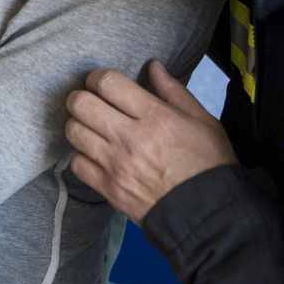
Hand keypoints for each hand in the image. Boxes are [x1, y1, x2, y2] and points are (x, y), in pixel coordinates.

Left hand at [66, 61, 236, 224]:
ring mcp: (117, 166)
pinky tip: (95, 153)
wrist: (210, 217)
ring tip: (91, 127)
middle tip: (89, 101)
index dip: (97, 77)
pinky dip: (81, 155)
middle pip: (81, 104)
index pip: (109, 84)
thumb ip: (174, 91)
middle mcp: (131, 139)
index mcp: (156, 118)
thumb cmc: (210, 166)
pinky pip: (77, 164)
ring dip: (79, 124)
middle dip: (81, 97)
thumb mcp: (203, 121)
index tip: (100, 82)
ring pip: (74, 132)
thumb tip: (153, 66)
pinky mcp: (109, 190)